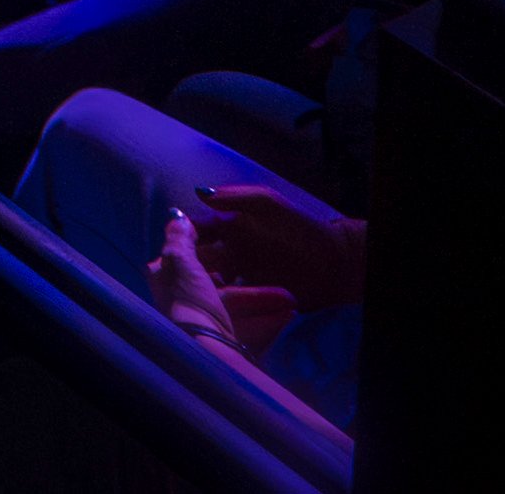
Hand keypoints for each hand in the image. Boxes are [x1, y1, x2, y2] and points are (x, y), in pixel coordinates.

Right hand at [183, 186, 361, 316]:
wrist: (337, 264)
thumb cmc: (303, 229)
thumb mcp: (269, 205)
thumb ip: (238, 197)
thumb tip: (199, 193)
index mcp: (228, 227)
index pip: (194, 231)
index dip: (179, 237)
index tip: (167, 248)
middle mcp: (230, 252)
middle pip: (197, 261)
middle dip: (187, 271)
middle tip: (181, 281)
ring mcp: (241, 277)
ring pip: (212, 285)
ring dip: (206, 292)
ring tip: (206, 299)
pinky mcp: (255, 300)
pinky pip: (234, 305)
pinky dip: (226, 308)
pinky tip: (224, 312)